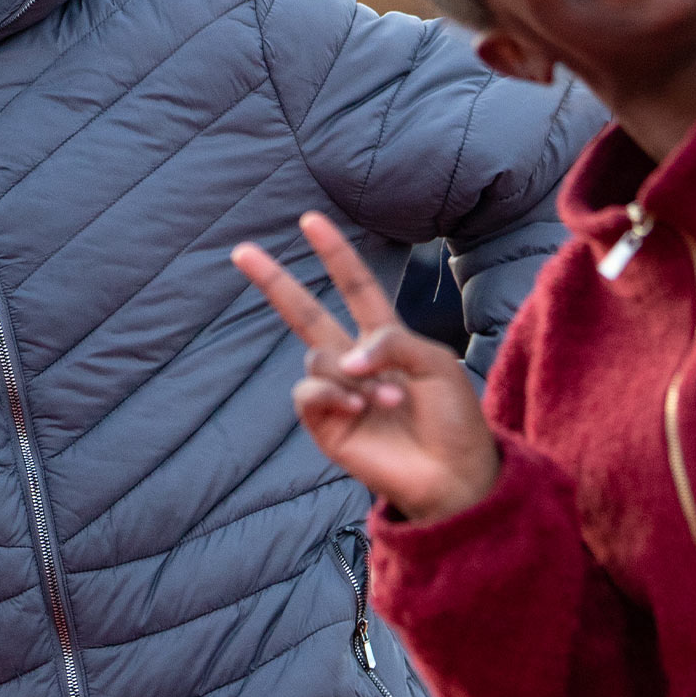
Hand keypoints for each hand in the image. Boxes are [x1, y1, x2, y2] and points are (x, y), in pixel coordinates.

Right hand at [230, 212, 498, 523]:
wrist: (454, 475)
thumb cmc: (454, 419)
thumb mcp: (434, 363)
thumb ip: (390, 343)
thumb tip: (344, 359)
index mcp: (385, 339)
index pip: (355, 287)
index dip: (334, 254)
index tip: (310, 221)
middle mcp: (355, 362)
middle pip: (305, 314)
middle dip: (273, 282)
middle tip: (241, 251)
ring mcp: (337, 394)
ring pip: (317, 359)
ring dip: (353, 375)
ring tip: (389, 400)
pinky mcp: (326, 426)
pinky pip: (309, 393)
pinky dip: (333, 394)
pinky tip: (360, 409)